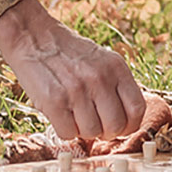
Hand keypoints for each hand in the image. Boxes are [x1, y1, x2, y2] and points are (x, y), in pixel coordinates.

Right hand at [0, 0, 146, 144]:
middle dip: (105, 132)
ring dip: (82, 130)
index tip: (120, 126)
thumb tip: (126, 122)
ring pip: (91, 133)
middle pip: (116, 127)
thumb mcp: (102, 60)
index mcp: (116, 67)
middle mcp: (100, 79)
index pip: (137, 109)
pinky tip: (60, 114)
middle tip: (94, 124)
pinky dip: (64, 130)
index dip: (130, 125)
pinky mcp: (54, 101)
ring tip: (74, 113)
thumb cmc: (69, 53)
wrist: (33, 37)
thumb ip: (116, 86)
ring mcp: (77, 90)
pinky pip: (67, 134)